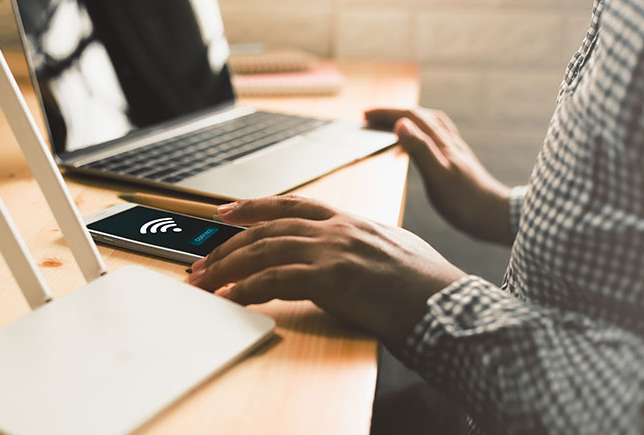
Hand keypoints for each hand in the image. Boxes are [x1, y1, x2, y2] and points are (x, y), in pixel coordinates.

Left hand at [189, 196, 465, 348]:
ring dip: (227, 267)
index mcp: (348, 220)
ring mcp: (332, 250)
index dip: (254, 206)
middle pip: (267, 228)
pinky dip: (246, 289)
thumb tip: (340, 258)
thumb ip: (357, 246)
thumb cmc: (423, 283)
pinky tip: (229, 297)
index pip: (291, 204)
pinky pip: (275, 280)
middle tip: (201, 258)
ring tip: (203, 281)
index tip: (226, 211)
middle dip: (228, 244)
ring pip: (264, 250)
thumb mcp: (389, 249)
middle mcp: (335, 228)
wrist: (444, 302)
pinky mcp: (331, 277)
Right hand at [366, 107, 512, 244]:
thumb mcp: (437, 176)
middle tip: (372, 118)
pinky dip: (423, 132)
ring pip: (431, 124)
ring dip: (410, 118)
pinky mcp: (459, 161)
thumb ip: (419, 149)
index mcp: (441, 143)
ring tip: (393, 123)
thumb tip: (400, 123)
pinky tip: (421, 144)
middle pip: (420, 116)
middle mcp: (449, 141)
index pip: (411, 117)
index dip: (387, 113)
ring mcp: (455, 151)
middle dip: (394, 112)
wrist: (495, 217)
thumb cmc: (465, 202)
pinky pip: (437, 137)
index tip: (365, 115)